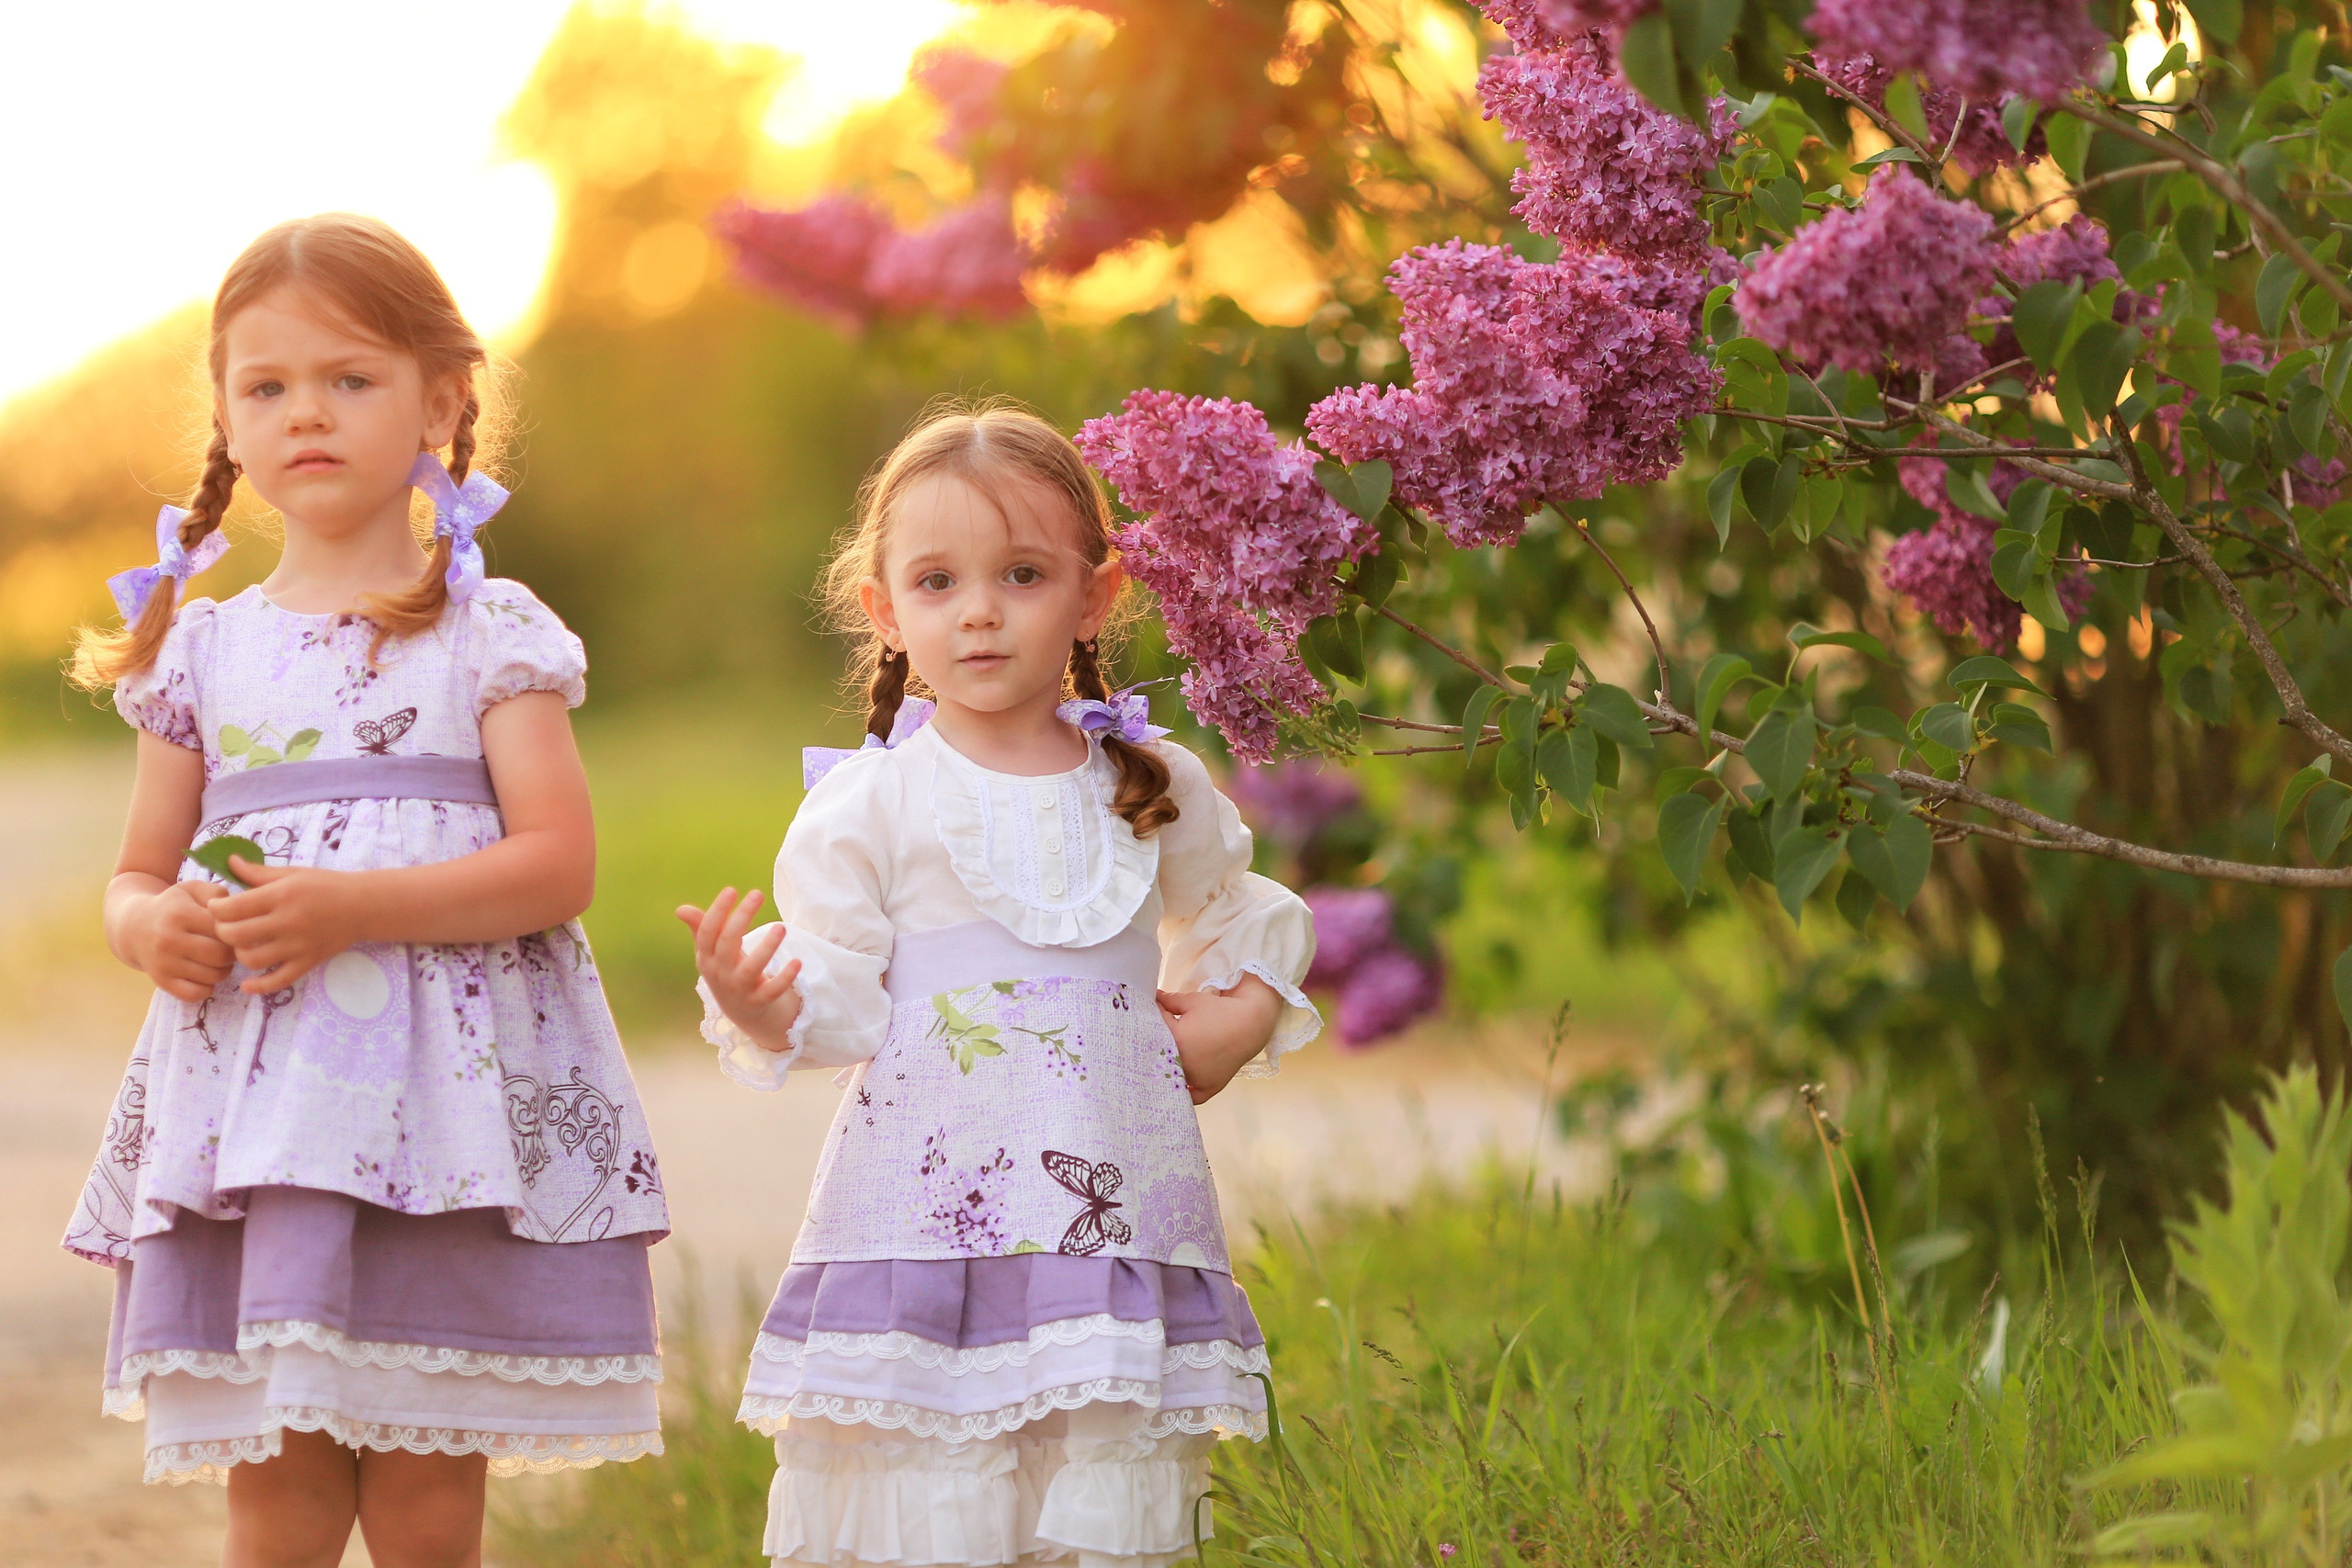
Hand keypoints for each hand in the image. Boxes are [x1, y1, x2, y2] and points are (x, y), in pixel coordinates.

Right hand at [121, 880, 235, 1001]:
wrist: (134, 926)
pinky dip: (206, 988)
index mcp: (180, 914)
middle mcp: (169, 940)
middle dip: (232, 954)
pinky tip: (205, 975)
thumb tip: (236, 912)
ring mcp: (163, 963)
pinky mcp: (160, 981)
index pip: (224, 931)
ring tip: (217, 959)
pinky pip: (195, 994)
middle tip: (229, 948)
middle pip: (222, 956)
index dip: (236, 932)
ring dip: (222, 971)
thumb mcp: (192, 889)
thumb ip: (217, 894)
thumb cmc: (174, 906)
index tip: (234, 930)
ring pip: (212, 977)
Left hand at [210, 858, 366, 994]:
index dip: (216, 909)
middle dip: (222, 932)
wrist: (362, 906)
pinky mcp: (308, 962)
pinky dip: (259, 986)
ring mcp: (298, 945)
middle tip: (226, 926)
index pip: (232, 908)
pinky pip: (278, 981)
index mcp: (281, 895)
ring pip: (252, 960)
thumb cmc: (325, 885)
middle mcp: (287, 922)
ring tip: (243, 945)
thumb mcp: (292, 873)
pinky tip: (246, 985)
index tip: (217, 907)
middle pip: (236, 935)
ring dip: (239, 953)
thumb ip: (257, 872)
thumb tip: (229, 863)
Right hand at [678, 887, 802, 1054]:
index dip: (717, 912)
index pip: (707, 933)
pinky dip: (784, 978)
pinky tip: (797, 961)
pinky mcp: (759, 1001)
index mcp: (706, 958)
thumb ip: (700, 929)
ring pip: (751, 968)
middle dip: (741, 918)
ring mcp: (739, 989)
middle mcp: (720, 973)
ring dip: (767, 948)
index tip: (731, 890)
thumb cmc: (725, 970)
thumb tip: (681, 909)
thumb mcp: (711, 952)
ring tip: (781, 927)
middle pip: (728, 944)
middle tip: (757, 893)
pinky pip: (772, 990)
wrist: (739, 1011)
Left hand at [1158, 975, 1283, 1104]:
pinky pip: (1192, 1097)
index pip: (1152, 1028)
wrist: (1251, 1024)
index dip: (1152, 1017)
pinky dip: (1184, 1093)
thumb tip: (1152, 997)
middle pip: (1157, 1056)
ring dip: (1165, 1068)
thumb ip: (1168, 1002)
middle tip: (1155, 1033)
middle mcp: (1183, 1064)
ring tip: (1162, 1056)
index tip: (1152, 1012)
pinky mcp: (1210, 1087)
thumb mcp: (1191, 1001)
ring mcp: (1196, 1079)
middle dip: (1154, 1042)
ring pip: (1171, 1077)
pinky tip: (1176, 1087)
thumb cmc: (1220, 1010)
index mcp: (1175, 1040)